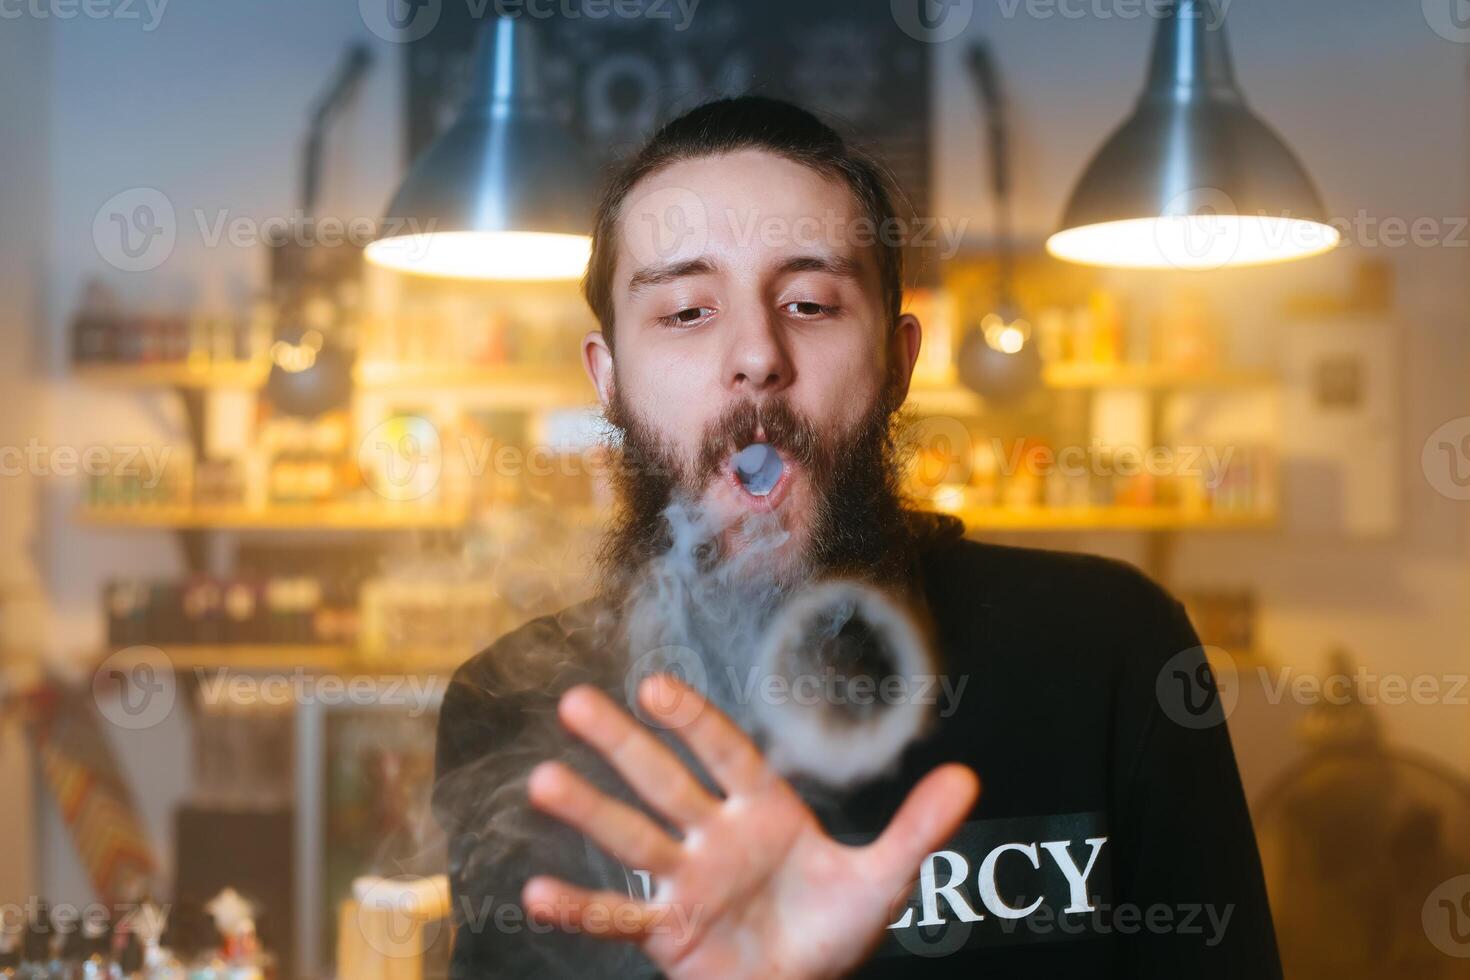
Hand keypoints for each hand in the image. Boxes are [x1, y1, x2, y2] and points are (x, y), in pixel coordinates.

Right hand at [521, 674, 979, 979]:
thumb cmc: (834, 929)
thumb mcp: (882, 880)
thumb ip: (916, 830)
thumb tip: (968, 778)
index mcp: (762, 810)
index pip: (725, 754)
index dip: (692, 721)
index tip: (653, 687)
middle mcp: (713, 836)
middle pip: (662, 782)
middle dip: (621, 744)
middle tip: (574, 702)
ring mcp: (684, 883)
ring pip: (630, 838)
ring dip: (587, 810)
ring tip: (542, 780)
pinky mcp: (666, 934)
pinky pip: (616, 917)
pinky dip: (579, 906)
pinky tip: (537, 892)